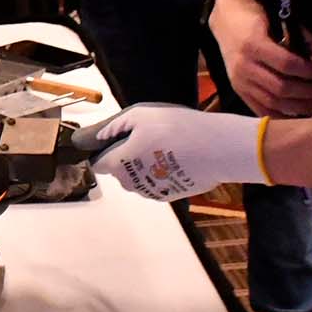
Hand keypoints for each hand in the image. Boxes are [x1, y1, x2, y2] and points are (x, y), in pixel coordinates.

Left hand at [72, 104, 267, 200]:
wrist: (216, 148)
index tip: (111, 141)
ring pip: (138, 179)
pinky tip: (176, 157)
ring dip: (143, 166)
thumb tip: (96, 137)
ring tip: (164, 146)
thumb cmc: (175, 128)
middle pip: (119, 172)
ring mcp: (152, 193)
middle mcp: (133, 184)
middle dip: (125, 157)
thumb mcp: (140, 116)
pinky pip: (157, 183)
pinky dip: (161, 173)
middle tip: (145, 137)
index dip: (101, 152)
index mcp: (121, 164)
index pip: (98, 164)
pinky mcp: (171, 196)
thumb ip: (113, 127)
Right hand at [207, 0, 311, 116]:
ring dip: (300, 107)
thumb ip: (300, 35)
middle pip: (281, 88)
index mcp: (253, 45)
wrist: (225, 21)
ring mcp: (239, 81)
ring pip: (273, 102)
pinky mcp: (238, 91)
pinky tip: (299, 114)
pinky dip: (281, 115)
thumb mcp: (276, 17)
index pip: (287, 64)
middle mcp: (244, 67)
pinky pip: (261, 109)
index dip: (310, 71)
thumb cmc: (252, 16)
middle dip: (309, 92)